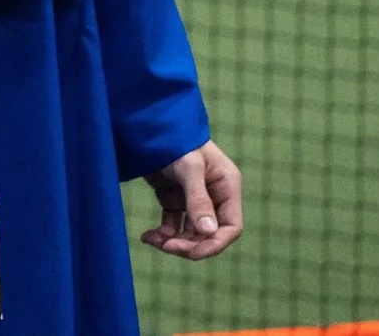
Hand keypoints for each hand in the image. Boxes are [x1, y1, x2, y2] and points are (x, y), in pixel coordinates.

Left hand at [141, 140, 242, 259]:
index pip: (230, 227)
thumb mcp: (188, 167)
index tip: (192, 253)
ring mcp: (194, 199)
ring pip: (190, 232)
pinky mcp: (174, 199)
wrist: (147, 125)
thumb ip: (198, 199)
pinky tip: (147, 236)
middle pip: (209, 233)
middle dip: (189, 244)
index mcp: (227, 187)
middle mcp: (214, 195)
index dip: (214, 244)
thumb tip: (208, 232)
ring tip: (153, 240)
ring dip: (174, 241)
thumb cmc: (175, 140)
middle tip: (167, 246)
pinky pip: (173, 224)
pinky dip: (162, 233)